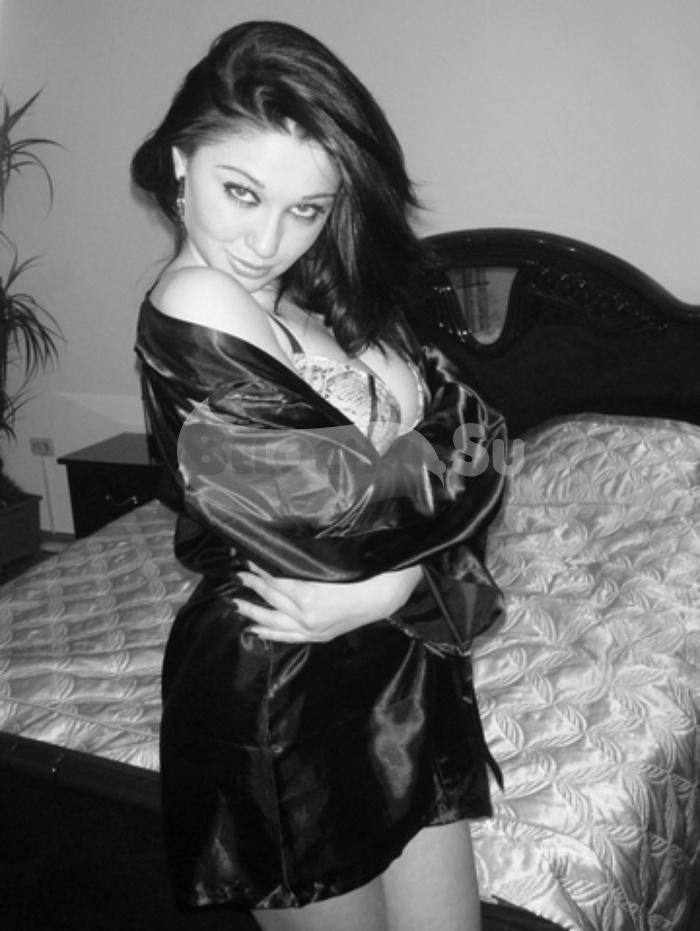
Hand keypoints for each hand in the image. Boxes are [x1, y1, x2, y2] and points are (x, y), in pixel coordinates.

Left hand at [234, 562, 422, 642]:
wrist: (386, 595)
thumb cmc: (363, 571)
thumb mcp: (331, 561)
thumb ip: (303, 561)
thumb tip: (277, 553)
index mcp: (310, 594)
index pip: (275, 580)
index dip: (260, 568)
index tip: (248, 557)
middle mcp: (307, 615)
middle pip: (271, 598)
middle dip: (253, 584)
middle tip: (236, 573)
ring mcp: (312, 629)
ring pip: (274, 620)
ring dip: (252, 610)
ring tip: (234, 601)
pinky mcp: (318, 636)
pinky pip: (287, 637)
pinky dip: (269, 633)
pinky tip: (253, 629)